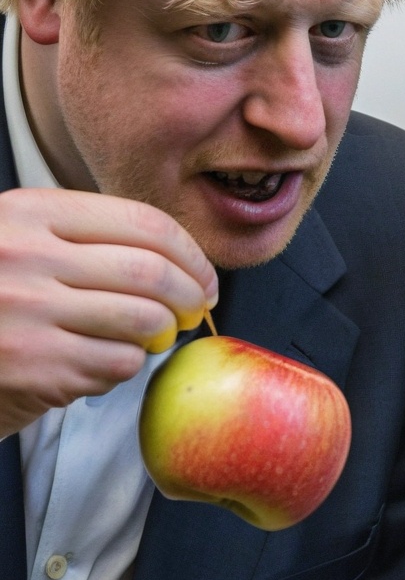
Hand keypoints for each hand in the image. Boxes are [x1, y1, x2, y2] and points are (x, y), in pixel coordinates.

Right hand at [0, 188, 217, 437]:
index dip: (191, 254)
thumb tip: (186, 260)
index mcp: (31, 212)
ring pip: (143, 320)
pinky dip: (126, 365)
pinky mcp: (32, 367)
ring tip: (152, 335)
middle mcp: (24, 256)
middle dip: (191, 295)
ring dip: (162, 332)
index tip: (205, 276)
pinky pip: (118, 363)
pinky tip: (103, 360)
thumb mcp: (27, 238)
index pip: (145, 224)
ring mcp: (26, 313)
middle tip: (196, 309)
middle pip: (152, 273)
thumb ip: (91, 237)